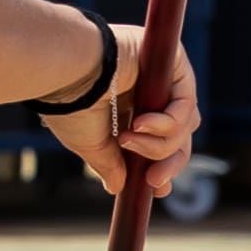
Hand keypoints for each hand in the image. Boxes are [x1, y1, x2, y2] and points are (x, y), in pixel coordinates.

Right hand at [36, 28, 199, 196]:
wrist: (66, 72)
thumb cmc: (70, 104)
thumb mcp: (91, 143)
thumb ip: (110, 164)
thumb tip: (117, 187)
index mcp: (130, 109)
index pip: (161, 141)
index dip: (163, 166)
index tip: (155, 187)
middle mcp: (148, 93)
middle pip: (179, 137)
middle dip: (167, 163)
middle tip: (153, 181)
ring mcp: (163, 77)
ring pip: (183, 125)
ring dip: (158, 143)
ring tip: (127, 139)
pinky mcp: (173, 63)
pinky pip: (185, 104)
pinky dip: (166, 122)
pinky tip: (140, 123)